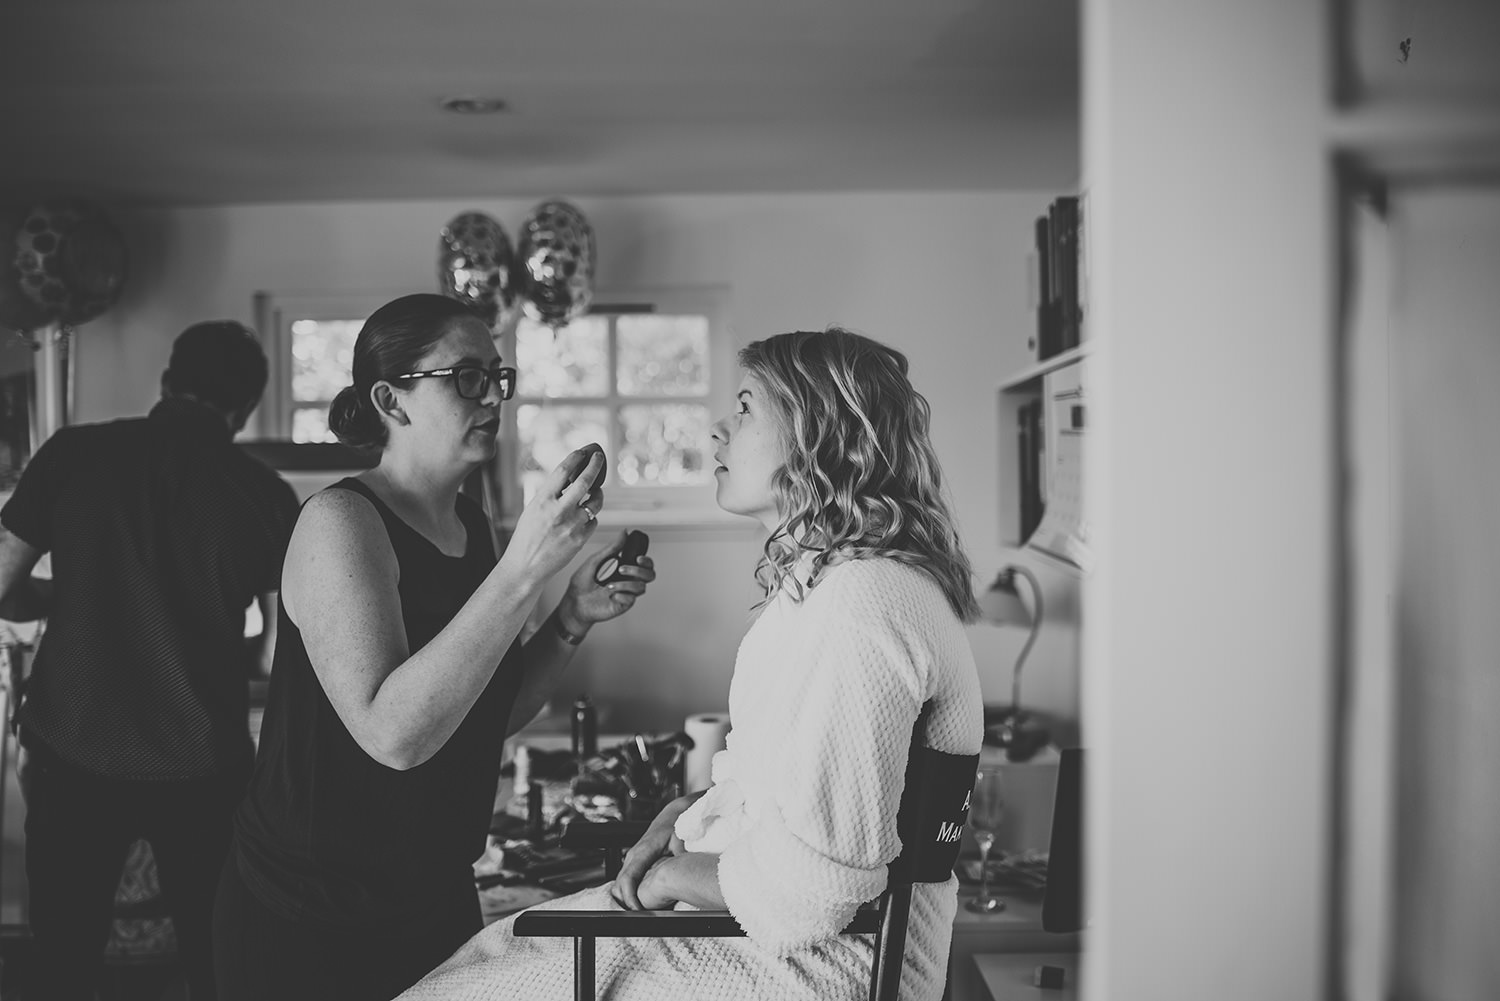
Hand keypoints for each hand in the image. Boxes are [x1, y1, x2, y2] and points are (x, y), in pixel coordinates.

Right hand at [499, 446, 604, 585]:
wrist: (526, 567)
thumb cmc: (527, 537)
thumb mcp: (533, 510)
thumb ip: (550, 495)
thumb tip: (571, 478)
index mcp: (542, 500)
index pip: (563, 471)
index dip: (576, 458)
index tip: (583, 452)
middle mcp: (558, 511)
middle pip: (585, 481)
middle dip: (595, 465)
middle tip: (600, 458)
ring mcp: (572, 526)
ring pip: (596, 502)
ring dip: (598, 494)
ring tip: (595, 492)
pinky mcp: (581, 539)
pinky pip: (594, 521)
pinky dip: (590, 517)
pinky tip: (583, 518)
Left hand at [561, 532, 656, 628]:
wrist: (574, 601)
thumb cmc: (582, 582)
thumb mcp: (596, 561)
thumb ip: (612, 548)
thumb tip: (624, 533)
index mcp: (624, 567)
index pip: (645, 563)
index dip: (647, 560)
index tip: (638, 558)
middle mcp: (628, 580)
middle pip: (650, 575)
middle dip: (639, 571)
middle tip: (622, 569)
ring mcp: (627, 592)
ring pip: (641, 587)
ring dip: (626, 584)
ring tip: (609, 585)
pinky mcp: (623, 604)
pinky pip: (631, 599)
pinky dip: (621, 595)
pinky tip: (611, 596)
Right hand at [611, 794, 692, 909]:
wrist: (676, 814)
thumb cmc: (679, 826)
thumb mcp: (683, 841)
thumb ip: (680, 859)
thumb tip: (685, 874)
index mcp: (642, 852)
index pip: (627, 880)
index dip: (630, 900)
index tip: (638, 913)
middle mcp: (633, 857)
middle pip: (619, 887)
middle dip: (628, 905)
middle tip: (643, 920)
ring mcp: (633, 860)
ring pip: (620, 887)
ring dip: (627, 902)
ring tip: (642, 916)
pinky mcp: (636, 863)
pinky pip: (627, 883)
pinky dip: (631, 895)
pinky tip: (644, 904)